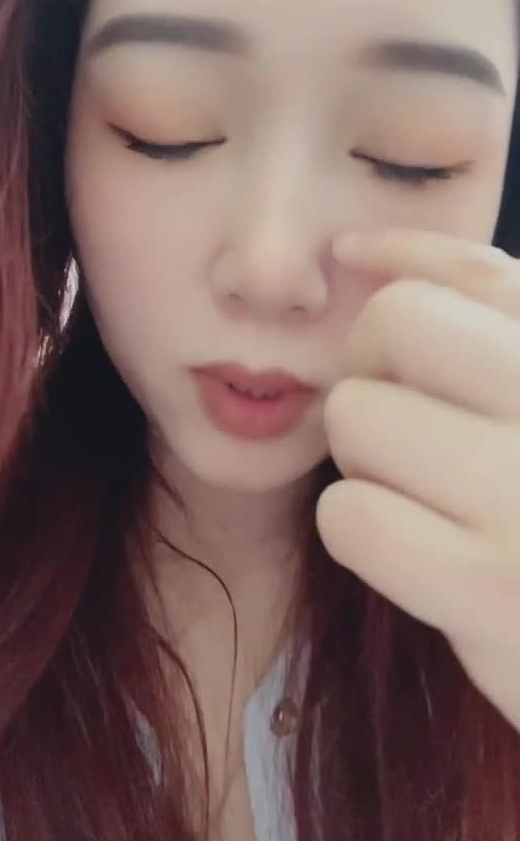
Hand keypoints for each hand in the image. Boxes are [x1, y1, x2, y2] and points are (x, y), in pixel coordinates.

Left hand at [316, 227, 519, 732]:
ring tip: (422, 497)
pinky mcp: (493, 591)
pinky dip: (362, 531)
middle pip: (397, 323)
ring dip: (366, 459)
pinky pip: (351, 515)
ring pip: (358, 415)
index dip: (400, 253)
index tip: (349, 260)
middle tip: (399, 421)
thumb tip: (356, 253)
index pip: (482, 272)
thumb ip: (486, 318)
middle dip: (371, 366)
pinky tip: (415, 555)